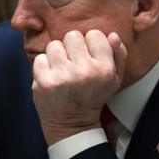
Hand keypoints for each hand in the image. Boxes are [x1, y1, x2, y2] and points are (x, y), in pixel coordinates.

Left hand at [32, 30, 127, 145]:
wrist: (72, 124)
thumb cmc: (93, 97)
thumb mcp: (115, 79)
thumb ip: (119, 55)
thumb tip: (112, 35)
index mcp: (105, 69)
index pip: (94, 34)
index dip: (90, 44)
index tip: (88, 56)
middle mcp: (84, 71)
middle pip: (72, 36)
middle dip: (71, 47)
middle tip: (72, 62)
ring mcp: (63, 76)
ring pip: (54, 45)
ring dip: (56, 55)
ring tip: (61, 69)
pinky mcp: (44, 81)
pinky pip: (40, 58)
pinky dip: (43, 66)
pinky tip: (51, 77)